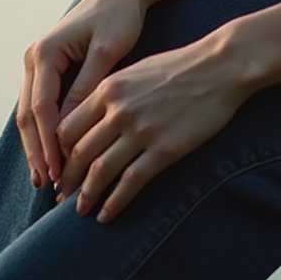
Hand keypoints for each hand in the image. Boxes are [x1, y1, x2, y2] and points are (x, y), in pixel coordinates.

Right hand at [18, 0, 147, 188]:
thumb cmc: (119, 16)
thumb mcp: (107, 52)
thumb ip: (86, 88)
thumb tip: (69, 130)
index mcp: (45, 51)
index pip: (41, 107)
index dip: (49, 142)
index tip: (60, 170)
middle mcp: (34, 57)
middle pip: (29, 115)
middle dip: (38, 151)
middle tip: (49, 183)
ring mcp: (38, 63)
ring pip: (31, 113)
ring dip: (38, 145)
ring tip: (48, 178)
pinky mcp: (49, 68)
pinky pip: (42, 105)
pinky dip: (46, 130)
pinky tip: (55, 154)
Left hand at [55, 34, 245, 221]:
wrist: (220, 66)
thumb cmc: (179, 65)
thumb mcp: (136, 70)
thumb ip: (111, 94)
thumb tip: (89, 120)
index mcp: (110, 89)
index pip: (68, 128)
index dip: (60, 152)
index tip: (60, 165)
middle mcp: (120, 110)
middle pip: (79, 153)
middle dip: (68, 179)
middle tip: (64, 193)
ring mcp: (142, 131)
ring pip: (100, 172)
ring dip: (87, 195)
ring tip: (81, 209)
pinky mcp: (164, 149)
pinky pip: (130, 183)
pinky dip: (114, 203)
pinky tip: (107, 214)